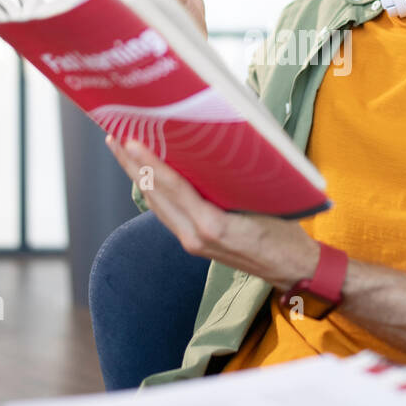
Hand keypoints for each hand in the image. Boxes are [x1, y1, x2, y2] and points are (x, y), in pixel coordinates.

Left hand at [106, 137, 320, 290]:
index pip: (173, 187)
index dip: (150, 162)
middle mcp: (195, 236)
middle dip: (132, 165)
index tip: (130, 140)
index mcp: (213, 225)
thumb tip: (210, 148)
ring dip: (138, 177)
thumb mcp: (263, 202)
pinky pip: (167, 214)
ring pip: (156, 205)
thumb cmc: (285, 233)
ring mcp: (192, 242)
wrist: (292, 269)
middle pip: (155, 195)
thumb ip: (231, 181)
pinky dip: (154, 192)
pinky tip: (147, 176)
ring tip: (122, 150)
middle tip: (114, 136)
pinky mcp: (195, 244)